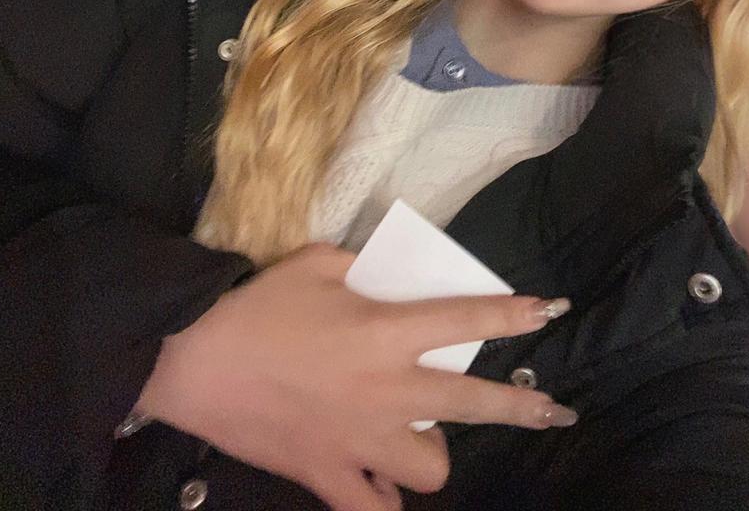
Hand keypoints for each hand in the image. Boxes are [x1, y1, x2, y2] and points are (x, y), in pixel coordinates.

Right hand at [135, 241, 576, 510]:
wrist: (193, 361)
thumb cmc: (258, 305)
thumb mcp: (317, 263)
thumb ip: (366, 270)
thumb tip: (391, 278)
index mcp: (384, 332)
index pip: (464, 321)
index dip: (511, 316)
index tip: (548, 311)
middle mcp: (386, 390)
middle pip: (471, 405)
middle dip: (521, 407)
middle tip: (555, 412)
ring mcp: (360, 441)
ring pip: (433, 468)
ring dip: (434, 450)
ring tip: (419, 433)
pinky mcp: (327, 476)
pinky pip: (375, 509)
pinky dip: (385, 498)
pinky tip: (383, 480)